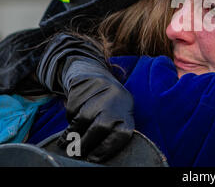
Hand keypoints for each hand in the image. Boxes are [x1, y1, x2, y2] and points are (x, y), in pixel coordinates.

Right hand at [37, 33, 134, 162]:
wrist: (96, 76)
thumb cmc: (107, 105)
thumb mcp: (116, 116)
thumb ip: (110, 132)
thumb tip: (94, 155)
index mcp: (126, 111)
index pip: (121, 134)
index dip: (106, 149)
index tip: (92, 159)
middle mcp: (116, 100)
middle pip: (101, 126)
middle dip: (86, 143)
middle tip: (76, 153)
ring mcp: (101, 90)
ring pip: (83, 118)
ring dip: (73, 133)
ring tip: (66, 143)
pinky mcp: (85, 85)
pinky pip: (73, 108)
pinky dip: (69, 118)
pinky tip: (71, 119)